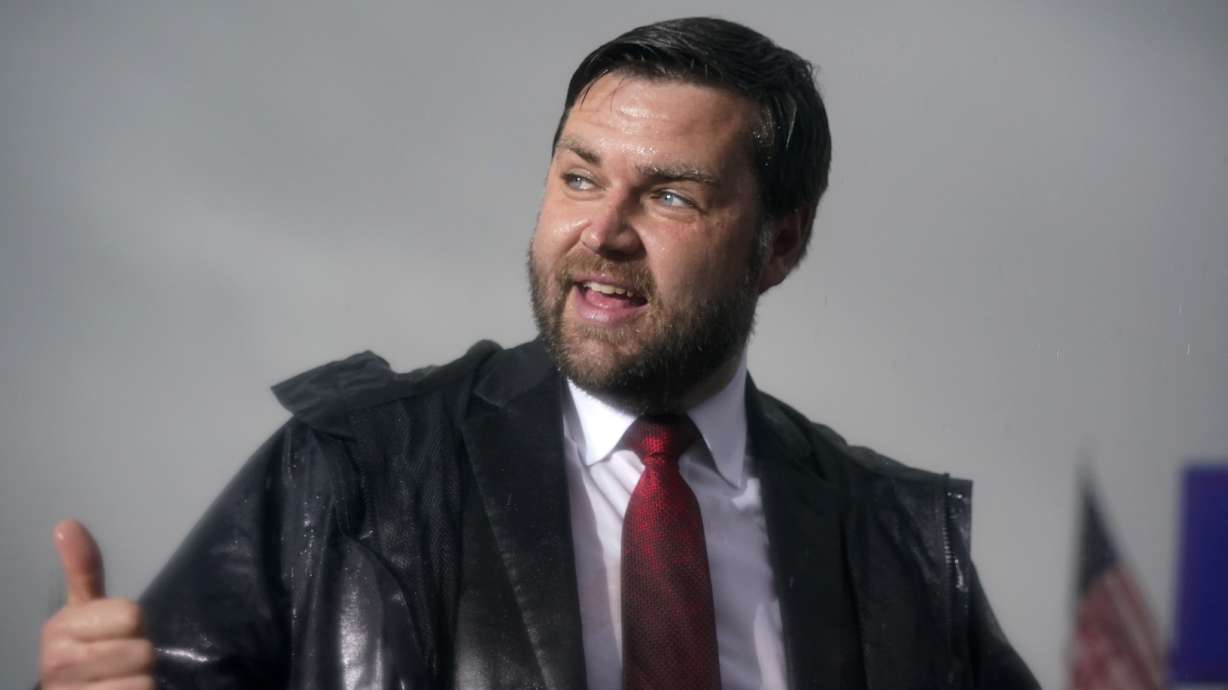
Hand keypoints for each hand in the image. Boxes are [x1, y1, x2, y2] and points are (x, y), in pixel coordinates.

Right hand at [39, 520, 154, 688]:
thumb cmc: (82, 655)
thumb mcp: (80, 613)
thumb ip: (82, 571)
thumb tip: (67, 524)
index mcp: (58, 630)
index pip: (132, 616)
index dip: (131, 626)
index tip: (109, 635)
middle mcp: (57, 664)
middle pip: (142, 649)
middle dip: (137, 657)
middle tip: (117, 664)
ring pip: (145, 679)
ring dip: (140, 683)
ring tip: (116, 683)